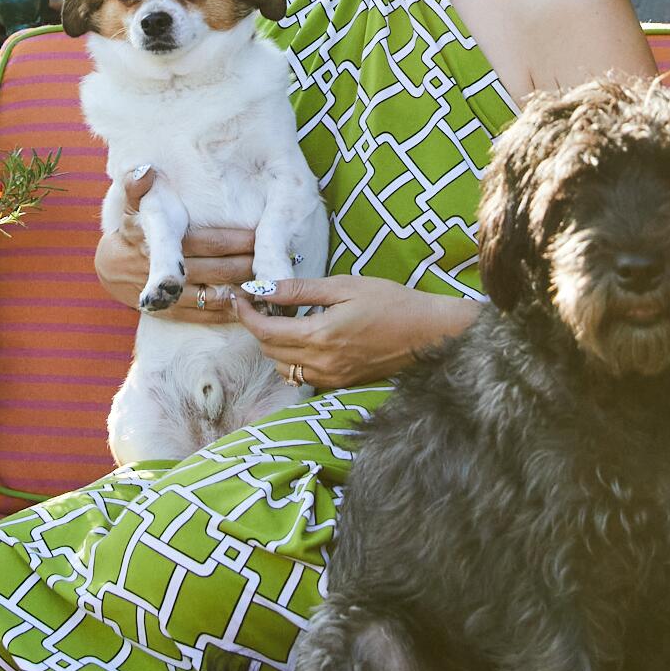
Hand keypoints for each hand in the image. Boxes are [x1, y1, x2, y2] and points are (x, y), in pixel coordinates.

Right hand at [93, 169, 256, 324]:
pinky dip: (229, 312)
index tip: (258, 235)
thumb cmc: (132, 230)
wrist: (110, 268)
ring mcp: (166, 295)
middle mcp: (162, 269)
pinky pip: (203, 316)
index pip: (203, 241)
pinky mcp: (169, 314)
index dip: (232, 240)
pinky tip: (251, 306)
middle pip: (216, 268)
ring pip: (214, 294)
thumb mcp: (131, 206)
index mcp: (155, 239)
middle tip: (274, 256)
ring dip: (243, 290)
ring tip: (270, 282)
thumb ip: (136, 186)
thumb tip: (145, 169)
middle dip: (248, 263)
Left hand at [228, 274, 481, 386]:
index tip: (239, 298)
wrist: (430, 333)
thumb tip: (264, 287)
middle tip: (258, 304)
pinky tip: (304, 338)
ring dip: (274, 345)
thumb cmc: (392, 302)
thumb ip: (301, 289)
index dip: (246, 315)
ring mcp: (332, 378)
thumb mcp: (345, 286)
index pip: (266, 331)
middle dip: (257, 328)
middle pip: (270, 351)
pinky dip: (293, 358)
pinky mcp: (342, 384)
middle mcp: (322, 363)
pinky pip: (303, 376)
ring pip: (283, 367)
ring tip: (281, 319)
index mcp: (320, 336)